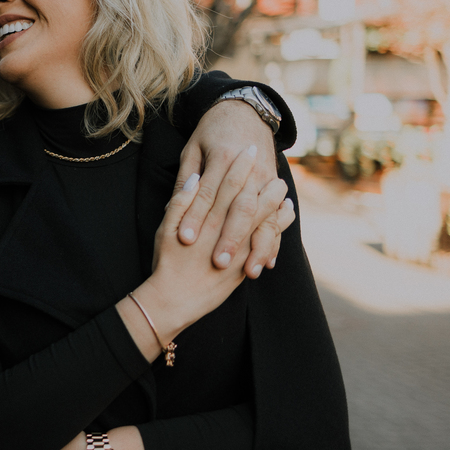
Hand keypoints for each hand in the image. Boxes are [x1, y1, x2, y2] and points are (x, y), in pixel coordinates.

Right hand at [129, 146, 273, 347]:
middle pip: (251, 197)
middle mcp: (225, 230)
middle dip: (262, 177)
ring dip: (275, 199)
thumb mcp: (165, 229)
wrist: (173, 301)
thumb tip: (195, 180)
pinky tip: (284, 214)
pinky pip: (268, 239)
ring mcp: (238, 248)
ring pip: (264, 217)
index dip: (239, 165)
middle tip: (271, 160)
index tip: (247, 148)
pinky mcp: (244, 264)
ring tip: (281, 186)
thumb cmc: (166, 263)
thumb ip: (180, 202)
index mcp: (205, 218)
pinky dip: (279, 224)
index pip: (227, 184)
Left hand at [177, 100, 282, 275]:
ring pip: (264, 218)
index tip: (186, 240)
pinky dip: (274, 241)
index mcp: (222, 157)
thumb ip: (186, 178)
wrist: (244, 111)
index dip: (196, 218)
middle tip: (218, 264)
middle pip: (239, 209)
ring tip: (249, 272)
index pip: (207, 193)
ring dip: (258, 247)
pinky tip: (267, 263)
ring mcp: (266, 178)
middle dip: (230, 239)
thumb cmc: (211, 133)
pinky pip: (277, 219)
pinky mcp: (274, 187)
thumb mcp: (192, 149)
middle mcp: (249, 170)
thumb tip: (175, 204)